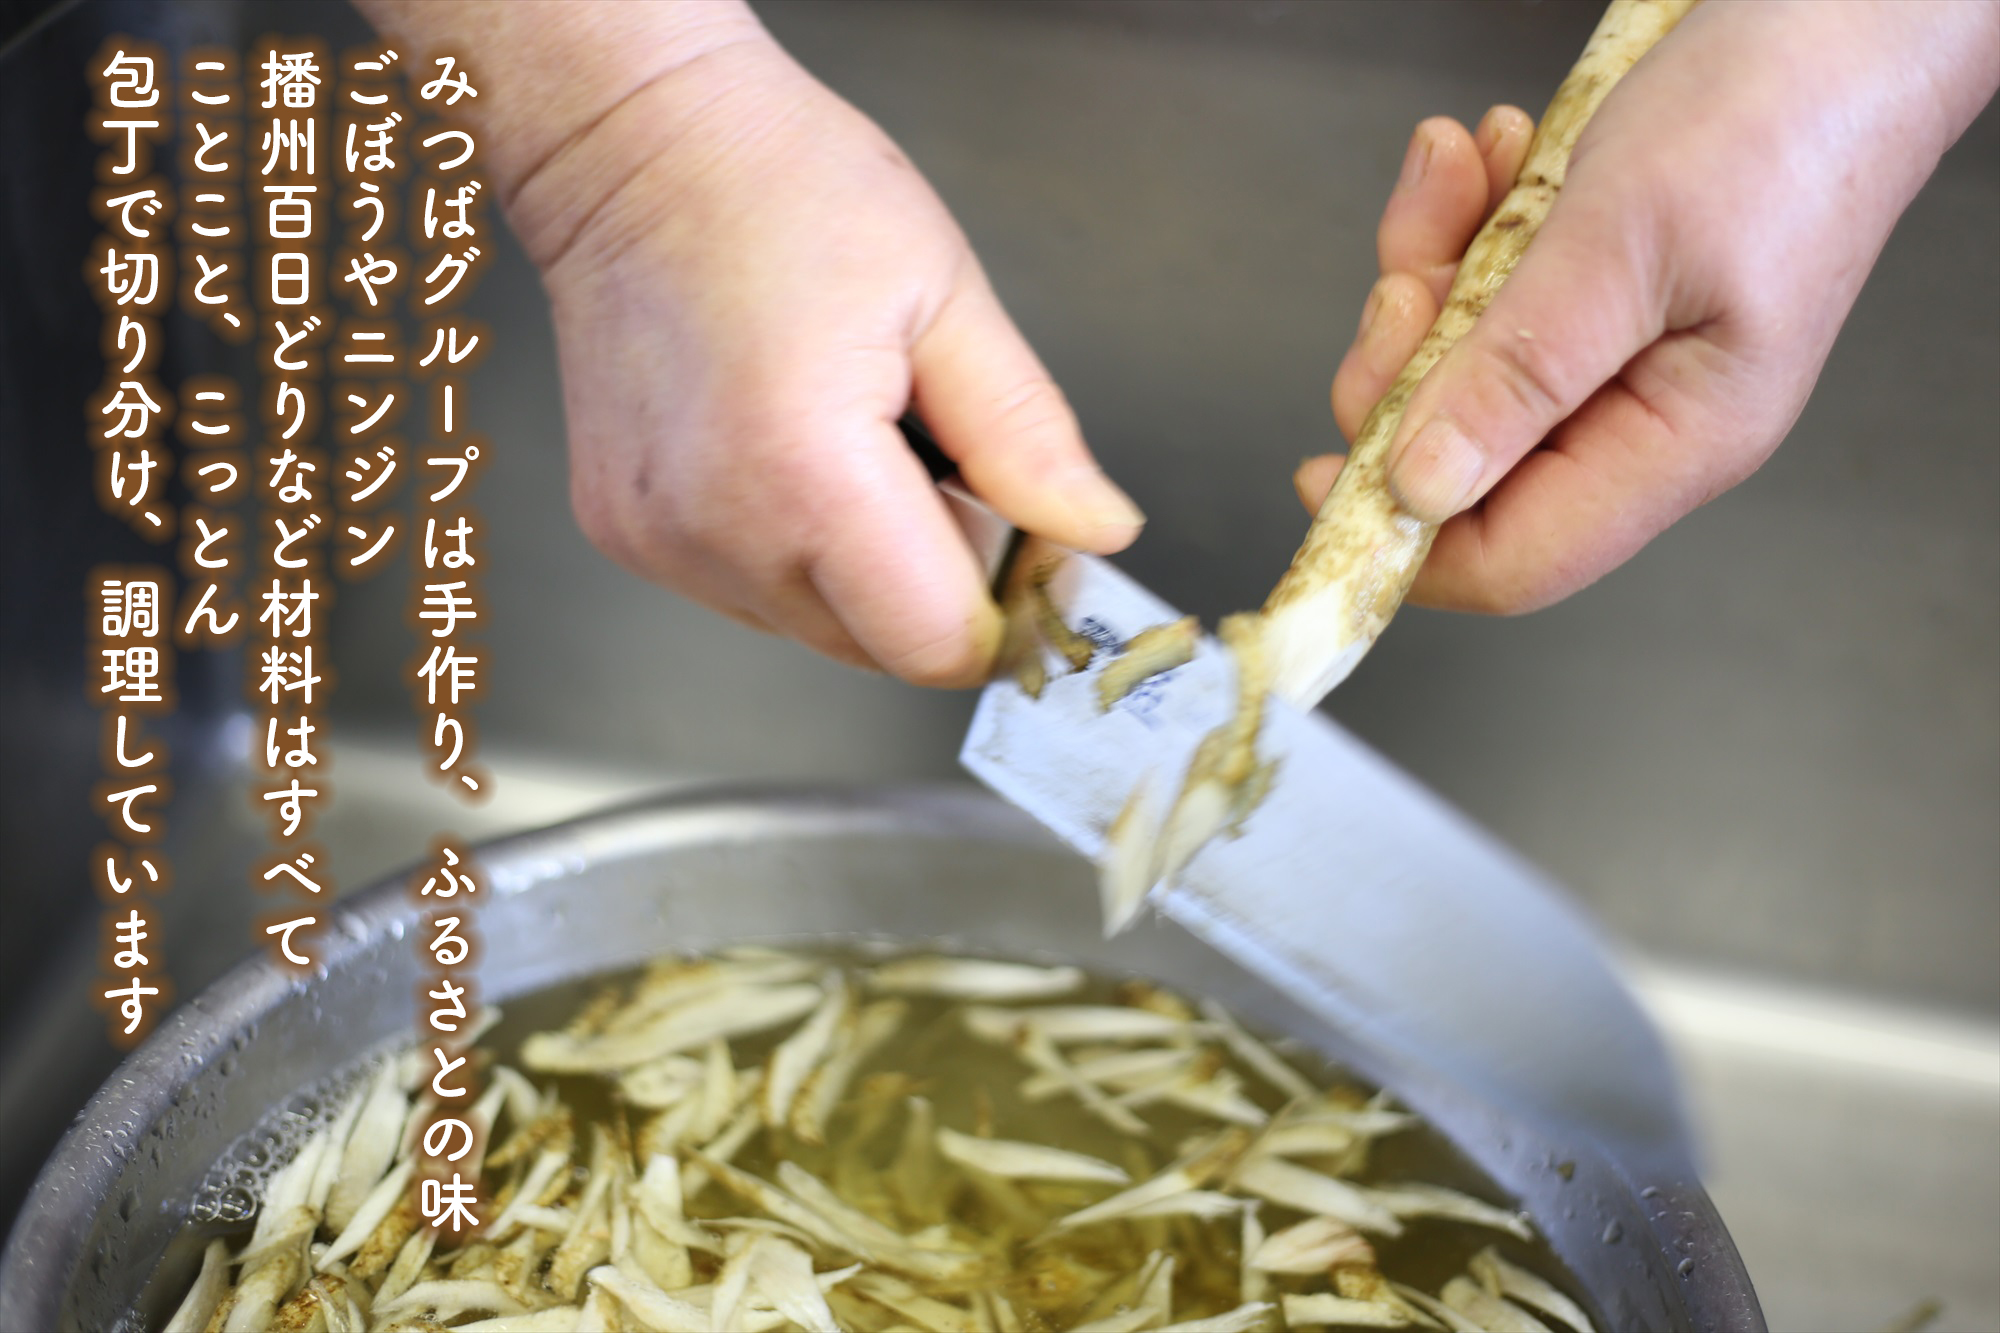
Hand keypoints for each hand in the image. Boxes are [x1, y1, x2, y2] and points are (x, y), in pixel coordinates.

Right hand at [360, 1, 1141, 686]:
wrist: (629, 145)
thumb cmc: (775, 185)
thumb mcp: (945, 294)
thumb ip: (1027, 436)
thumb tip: (1093, 530)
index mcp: (806, 473)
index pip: (935, 644)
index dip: (999, 606)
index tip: (1020, 541)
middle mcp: (717, 528)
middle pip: (878, 648)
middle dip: (933, 582)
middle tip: (935, 464)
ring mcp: (660, 541)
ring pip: (815, 630)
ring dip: (860, 570)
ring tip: (850, 441)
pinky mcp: (627, 535)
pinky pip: (750, 593)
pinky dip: (791, 548)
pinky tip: (786, 451)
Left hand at [1302, 0, 1998, 613]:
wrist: (1852, 7)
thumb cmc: (1782, 117)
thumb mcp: (1624, 249)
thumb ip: (1518, 376)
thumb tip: (1421, 488)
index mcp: (1675, 444)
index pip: (1514, 559)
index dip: (1404, 540)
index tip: (1318, 477)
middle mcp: (1642, 416)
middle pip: (1464, 457)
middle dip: (1406, 363)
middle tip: (1403, 278)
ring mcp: (1617, 351)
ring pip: (1461, 360)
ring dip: (1432, 265)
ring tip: (1457, 171)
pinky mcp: (1594, 287)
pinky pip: (1490, 287)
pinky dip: (1468, 221)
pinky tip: (1494, 152)